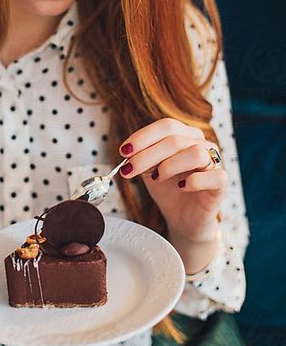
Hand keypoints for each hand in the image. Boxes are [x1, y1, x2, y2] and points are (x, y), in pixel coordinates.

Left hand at [119, 118, 226, 242]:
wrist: (184, 219)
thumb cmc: (168, 190)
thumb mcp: (150, 170)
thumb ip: (143, 157)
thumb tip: (128, 152)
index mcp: (185, 135)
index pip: (166, 126)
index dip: (143, 137)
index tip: (124, 151)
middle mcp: (202, 143)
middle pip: (175, 139)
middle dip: (147, 155)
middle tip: (129, 170)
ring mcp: (214, 162)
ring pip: (195, 153)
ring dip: (170, 166)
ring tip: (158, 178)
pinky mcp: (221, 183)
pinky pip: (213, 176)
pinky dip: (194, 181)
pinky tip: (181, 187)